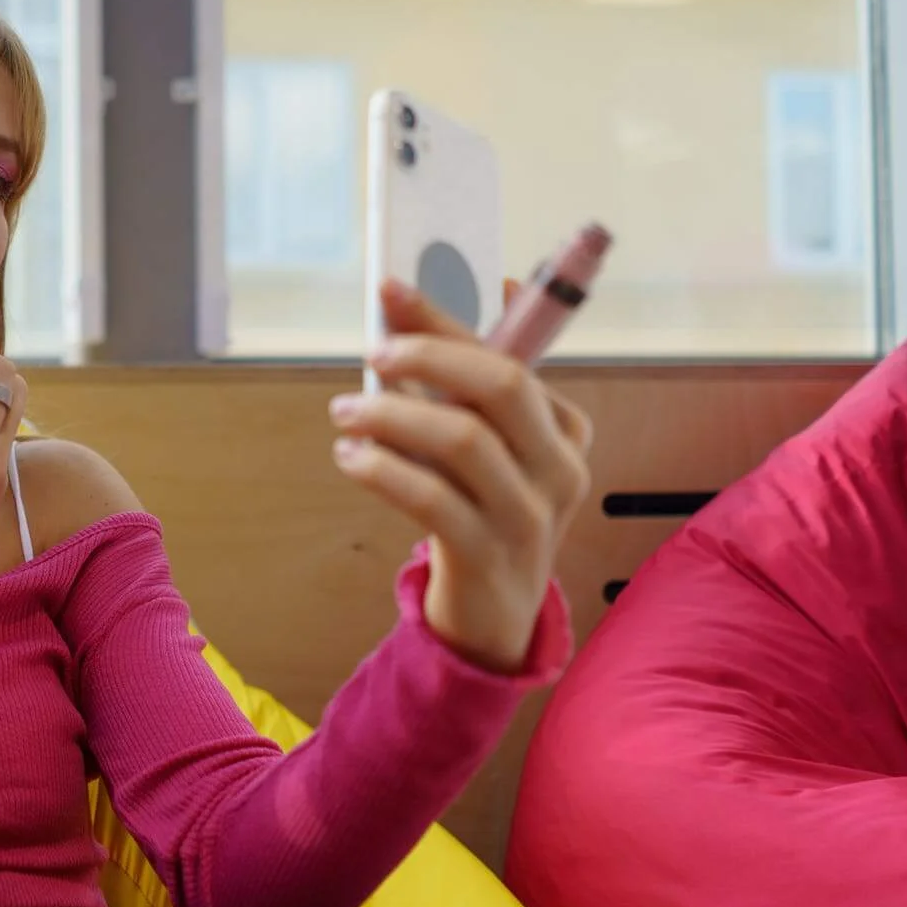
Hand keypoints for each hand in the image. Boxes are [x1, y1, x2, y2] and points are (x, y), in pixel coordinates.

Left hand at [330, 278, 592, 672]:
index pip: (506, 355)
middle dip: (429, 355)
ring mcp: (529, 515)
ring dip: (393, 414)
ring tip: (344, 412)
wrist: (495, 616)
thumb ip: (458, 385)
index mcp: (562, 429)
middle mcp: (558, 467)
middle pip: (501, 386)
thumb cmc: (482, 511)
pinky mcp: (489, 556)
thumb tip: (414, 303)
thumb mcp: (486, 448)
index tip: (389, 291)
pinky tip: (352, 459)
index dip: (444, 319)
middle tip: (374, 353)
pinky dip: (385, 470)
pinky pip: (435, 500)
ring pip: (464, 440)